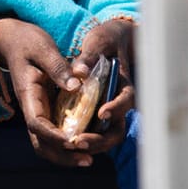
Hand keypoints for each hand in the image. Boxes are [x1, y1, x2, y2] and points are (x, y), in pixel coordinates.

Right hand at [0, 17, 87, 167]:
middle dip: (61, 156)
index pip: (36, 123)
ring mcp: (38, 110)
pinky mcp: (46, 109)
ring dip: (65, 156)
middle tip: (86, 161)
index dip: (54, 136)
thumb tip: (75, 86)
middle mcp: (31, 107)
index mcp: (28, 94)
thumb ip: (58, 66)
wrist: (12, 40)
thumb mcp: (43, 48)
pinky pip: (54, 133)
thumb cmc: (27, 41)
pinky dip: (67, 144)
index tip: (73, 142)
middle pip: (39, 142)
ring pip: (45, 143)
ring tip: (88, 160)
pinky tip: (86, 145)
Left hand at [68, 18, 136, 154]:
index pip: (126, 100)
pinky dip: (78, 139)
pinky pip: (89, 134)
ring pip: (103, 137)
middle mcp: (118, 103)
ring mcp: (107, 112)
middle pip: (116, 130)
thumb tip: (79, 72)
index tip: (102, 113)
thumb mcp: (98, 42)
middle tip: (79, 142)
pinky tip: (60, 144)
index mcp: (124, 85)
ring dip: (88, 145)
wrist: (109, 44)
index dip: (116, 108)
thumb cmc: (105, 41)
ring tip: (68, 147)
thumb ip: (89, 56)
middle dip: (100, 141)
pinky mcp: (94, 115)